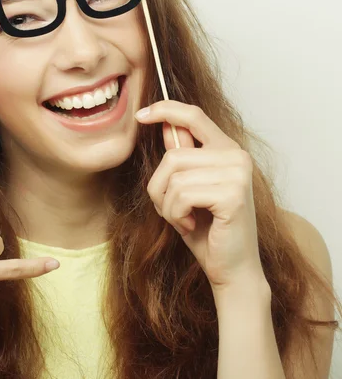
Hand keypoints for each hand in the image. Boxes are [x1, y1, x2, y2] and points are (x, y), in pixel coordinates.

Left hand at [135, 100, 265, 291]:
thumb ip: (181, 158)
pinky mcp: (232, 194)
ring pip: (174, 176)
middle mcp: (236, 156)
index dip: (166, 110)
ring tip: (183, 219)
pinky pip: (181, 194)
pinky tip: (191, 226)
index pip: (194, 116)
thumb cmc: (206, 230)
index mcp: (226, 150)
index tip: (140, 115)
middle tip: (172, 210)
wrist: (229, 268)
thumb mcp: (185, 190)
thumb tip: (166, 127)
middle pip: (173, 155)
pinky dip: (175, 214)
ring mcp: (238, 173)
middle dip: (159, 187)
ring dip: (167, 205)